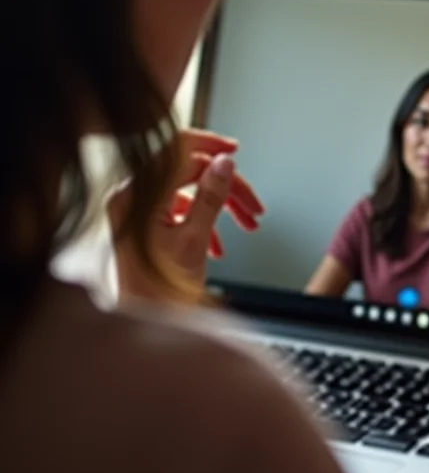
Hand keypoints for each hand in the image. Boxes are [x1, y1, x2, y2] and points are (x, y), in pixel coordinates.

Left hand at [109, 129, 263, 301]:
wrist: (148, 323)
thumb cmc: (158, 292)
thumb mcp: (194, 238)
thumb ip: (211, 196)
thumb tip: (224, 164)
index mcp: (136, 196)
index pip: (177, 153)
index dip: (209, 148)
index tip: (233, 150)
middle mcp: (133, 200)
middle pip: (188, 174)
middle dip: (226, 188)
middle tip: (251, 204)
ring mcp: (140, 214)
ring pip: (190, 193)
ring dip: (222, 208)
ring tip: (246, 224)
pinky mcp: (148, 228)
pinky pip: (183, 212)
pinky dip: (206, 223)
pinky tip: (218, 244)